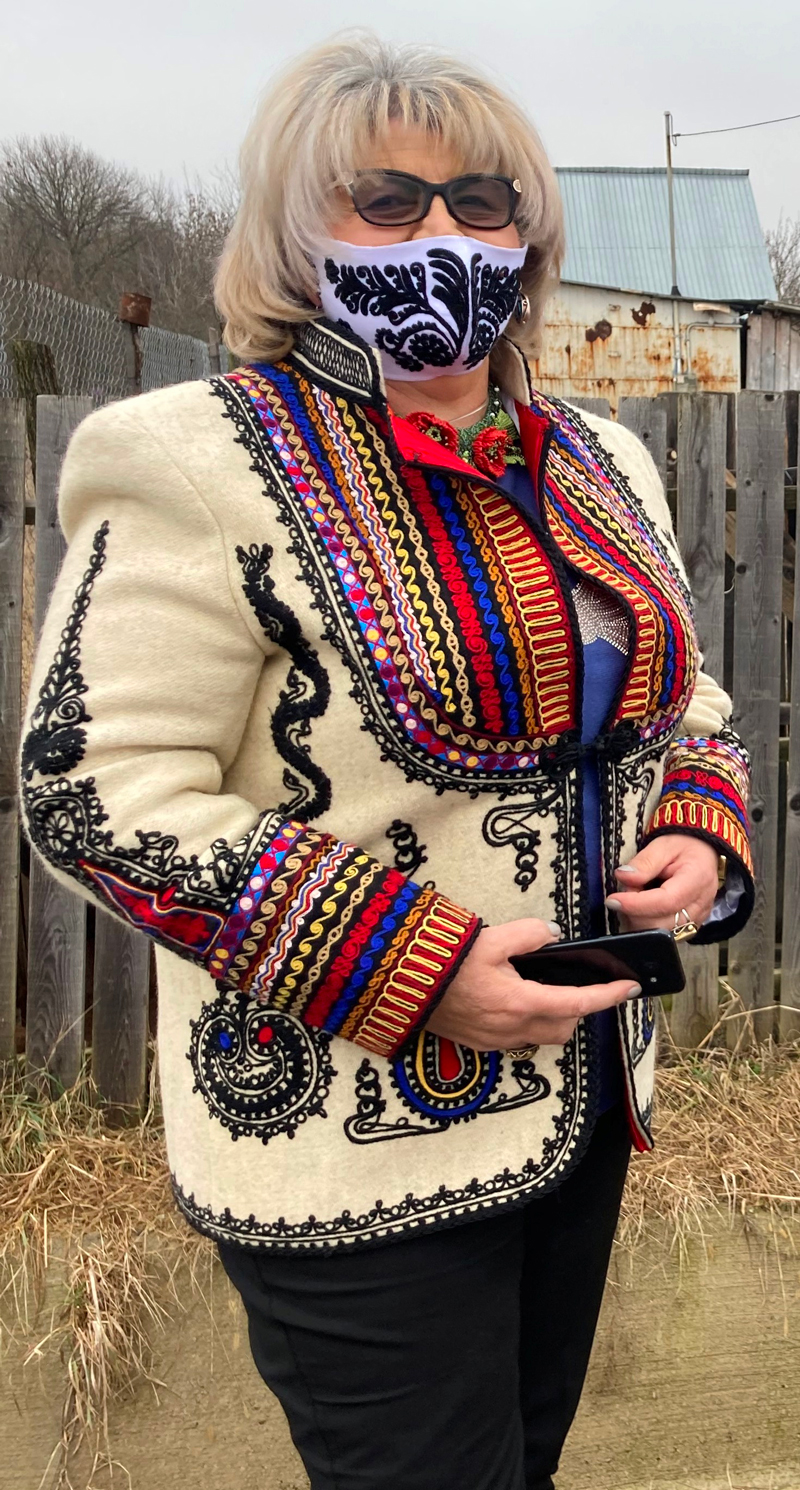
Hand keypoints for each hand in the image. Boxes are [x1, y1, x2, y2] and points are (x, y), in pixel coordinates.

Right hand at [426, 918, 640, 1051]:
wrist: (403, 986)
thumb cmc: (447, 962)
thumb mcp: (490, 938)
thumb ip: (528, 934)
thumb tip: (550, 934)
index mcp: (521, 1001)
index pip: (579, 1003)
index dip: (609, 996)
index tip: (631, 988)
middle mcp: (513, 1028)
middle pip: (565, 1027)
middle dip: (578, 1009)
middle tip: (577, 983)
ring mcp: (496, 1040)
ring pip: (542, 1036)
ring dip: (553, 1018)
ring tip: (544, 992)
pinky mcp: (480, 1044)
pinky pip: (518, 1039)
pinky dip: (527, 1023)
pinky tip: (512, 1001)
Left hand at [606, 834, 718, 932]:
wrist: (703, 854)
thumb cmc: (684, 847)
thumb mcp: (663, 845)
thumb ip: (644, 862)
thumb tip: (623, 877)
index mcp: (697, 880)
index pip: (666, 902)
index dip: (636, 904)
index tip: (613, 900)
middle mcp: (700, 905)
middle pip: (661, 923)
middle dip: (635, 911)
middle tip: (628, 888)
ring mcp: (697, 920)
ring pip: (660, 934)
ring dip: (639, 918)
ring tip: (638, 894)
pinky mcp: (689, 927)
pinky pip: (664, 934)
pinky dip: (647, 923)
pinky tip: (644, 906)